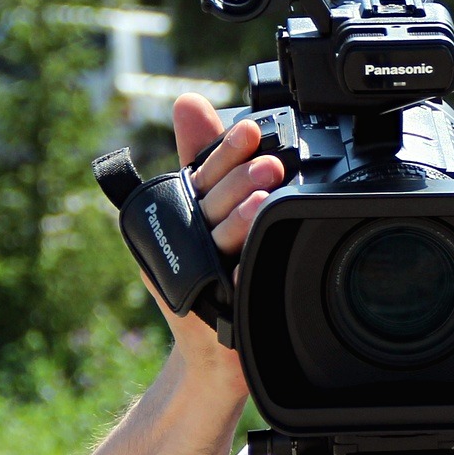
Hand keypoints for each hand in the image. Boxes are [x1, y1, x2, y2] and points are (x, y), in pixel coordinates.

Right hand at [153, 91, 282, 389]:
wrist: (213, 352)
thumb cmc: (210, 275)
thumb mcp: (202, 209)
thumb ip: (201, 157)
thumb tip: (190, 102)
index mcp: (185, 213)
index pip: (203, 174)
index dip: (225, 152)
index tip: (249, 130)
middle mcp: (187, 242)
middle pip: (211, 205)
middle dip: (238, 183)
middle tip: (268, 165)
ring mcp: (199, 279)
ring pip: (219, 244)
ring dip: (240, 223)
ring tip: (264, 203)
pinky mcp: (215, 315)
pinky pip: (231, 296)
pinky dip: (239, 281)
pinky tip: (251, 268)